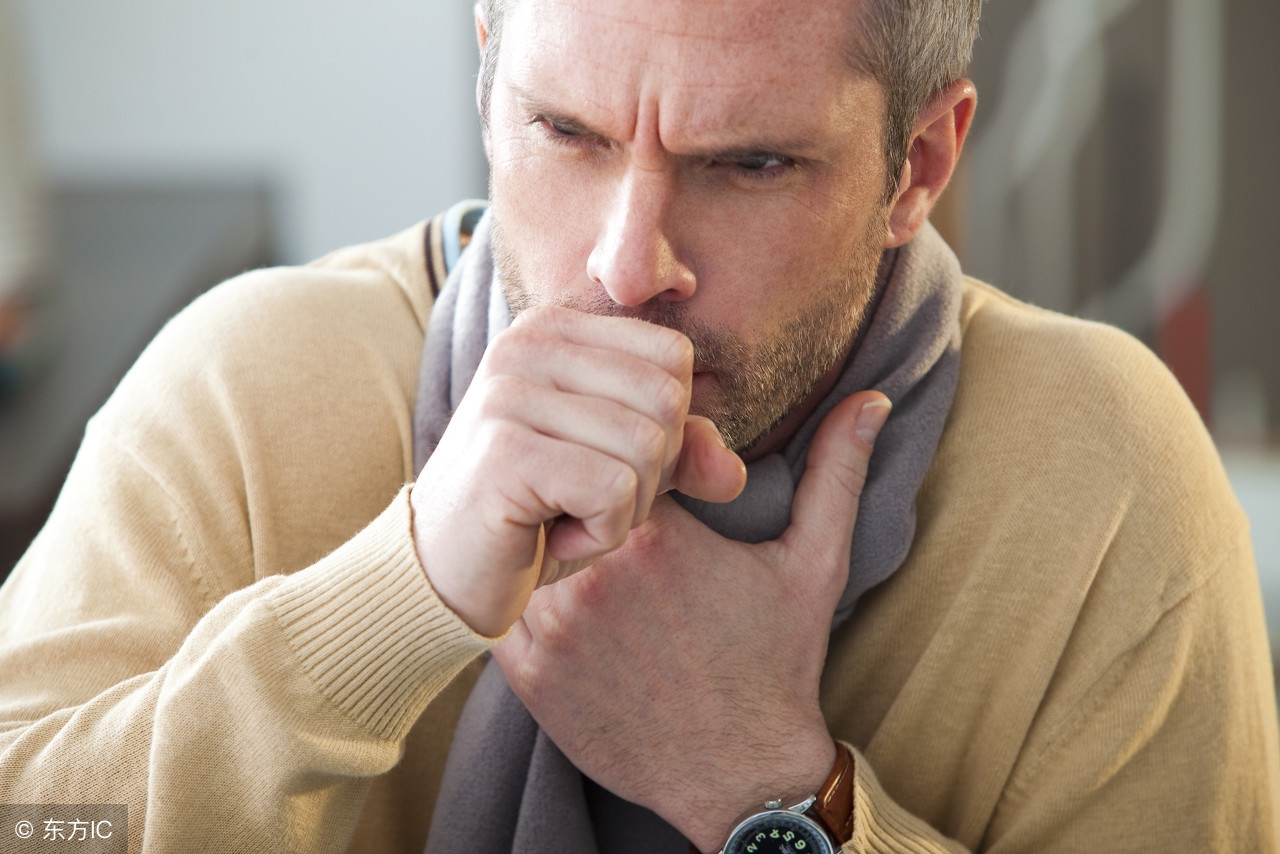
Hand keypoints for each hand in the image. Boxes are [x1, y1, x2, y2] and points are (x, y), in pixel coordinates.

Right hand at [411, 305, 746, 636]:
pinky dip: (597, 535)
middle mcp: (527, 343)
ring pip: (647, 448)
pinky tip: (546, 537)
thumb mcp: (621, 475)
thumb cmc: (533, 517)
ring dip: (621, 511)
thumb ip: (683, 455)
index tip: (600, 464)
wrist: (440, 577)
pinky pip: (614, 492)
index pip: (673, 357)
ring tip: (561, 518)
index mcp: (555, 328)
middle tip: (582, 501)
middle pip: (667, 400)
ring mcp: (509, 392)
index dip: (666, 429)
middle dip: (648, 474)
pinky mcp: (505, 451)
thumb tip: (733, 473)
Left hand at [493, 391, 890, 851]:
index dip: (631, 461)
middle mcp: (594, 573)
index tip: (655, 487)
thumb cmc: (778, 663)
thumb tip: (873, 398)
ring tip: (583, 556)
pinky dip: (524, 594)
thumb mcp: (815, 562)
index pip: (615, 452)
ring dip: (549, 541)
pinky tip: (567, 606)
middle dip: (586, 497)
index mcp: (659, 534)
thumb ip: (836, 471)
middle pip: (564, 492)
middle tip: (612, 518)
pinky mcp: (527, 671)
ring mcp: (553, 624)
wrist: (740, 774)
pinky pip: (502, 603)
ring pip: (526, 543)